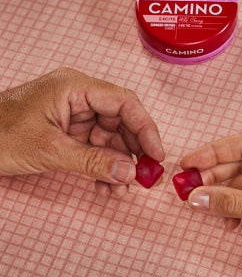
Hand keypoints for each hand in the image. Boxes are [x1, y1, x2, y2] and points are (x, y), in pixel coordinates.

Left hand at [0, 67, 163, 196]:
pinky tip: (105, 186)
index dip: (146, 127)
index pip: (124, 102)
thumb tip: (129, 172)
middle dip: (133, 150)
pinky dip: (102, 166)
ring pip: (110, 138)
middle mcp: (79, 97)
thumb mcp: (49, 150)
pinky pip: (95, 147)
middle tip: (144, 177)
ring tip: (121, 189)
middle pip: (121, 121)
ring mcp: (74, 114)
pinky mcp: (68, 130)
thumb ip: (92, 161)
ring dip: (118, 164)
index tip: (156, 154)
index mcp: (76, 87)